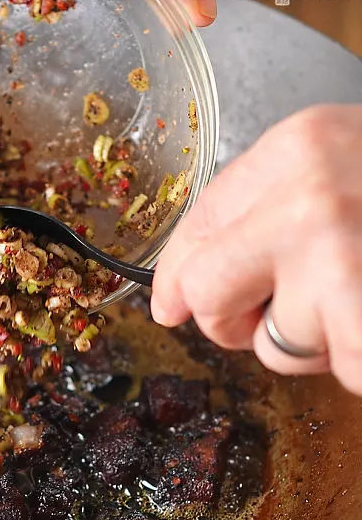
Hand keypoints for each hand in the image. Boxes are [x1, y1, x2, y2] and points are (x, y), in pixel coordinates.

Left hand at [151, 104, 361, 395]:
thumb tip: (173, 295)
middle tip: (275, 313)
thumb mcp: (344, 166)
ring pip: (274, 346)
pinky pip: (342, 371)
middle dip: (229, 319)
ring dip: (317, 341)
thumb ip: (260, 214)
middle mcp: (309, 200)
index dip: (178, 279)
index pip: (193, 230)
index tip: (175, 303)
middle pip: (205, 292)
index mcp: (297, 148)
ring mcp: (344, 263)